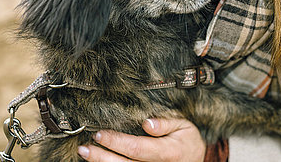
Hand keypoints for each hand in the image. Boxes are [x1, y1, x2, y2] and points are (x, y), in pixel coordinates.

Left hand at [77, 118, 205, 161]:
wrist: (197, 160)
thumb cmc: (187, 141)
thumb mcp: (184, 126)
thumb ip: (166, 124)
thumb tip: (147, 123)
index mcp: (167, 152)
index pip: (136, 148)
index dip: (116, 142)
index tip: (99, 134)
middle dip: (101, 157)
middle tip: (83, 147)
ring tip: (85, 153)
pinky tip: (98, 161)